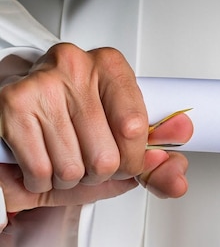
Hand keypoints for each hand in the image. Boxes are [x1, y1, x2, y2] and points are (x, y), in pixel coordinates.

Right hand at [0, 43, 192, 210]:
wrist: (13, 111)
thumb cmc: (73, 121)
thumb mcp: (122, 141)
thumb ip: (157, 163)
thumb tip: (177, 177)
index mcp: (110, 66)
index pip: (136, 128)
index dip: (133, 158)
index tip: (127, 157)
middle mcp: (77, 67)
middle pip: (106, 156)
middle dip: (98, 172)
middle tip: (88, 158)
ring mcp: (42, 84)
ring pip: (73, 168)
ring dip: (69, 178)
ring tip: (63, 157)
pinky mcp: (12, 106)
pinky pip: (41, 171)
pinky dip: (42, 180)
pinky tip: (42, 161)